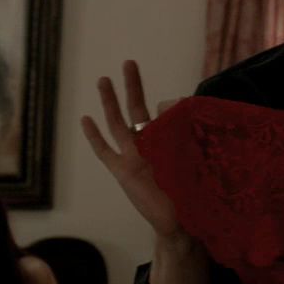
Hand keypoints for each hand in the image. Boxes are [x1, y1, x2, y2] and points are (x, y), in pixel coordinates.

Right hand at [81, 60, 185, 240]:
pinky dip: (95, 136)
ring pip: (117, 123)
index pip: (165, 111)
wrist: (179, 221)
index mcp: (168, 138)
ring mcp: (132, 156)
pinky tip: (86, 119)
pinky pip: (104, 151)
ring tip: (103, 80)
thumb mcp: (197, 158)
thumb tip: (184, 111)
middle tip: (129, 62)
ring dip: (110, 102)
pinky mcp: (121, 171)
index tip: (178, 102)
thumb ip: (193, 136)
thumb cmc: (193, 191)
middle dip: (133, 86)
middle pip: (136, 108)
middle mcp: (149, 144)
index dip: (170, 104)